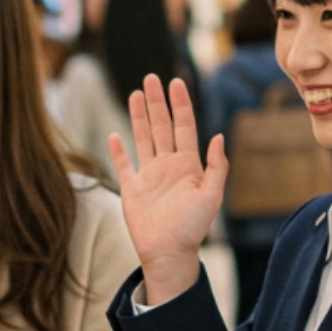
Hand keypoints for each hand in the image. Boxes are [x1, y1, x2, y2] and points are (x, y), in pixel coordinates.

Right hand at [109, 75, 227, 304]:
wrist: (168, 252)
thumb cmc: (192, 227)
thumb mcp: (211, 196)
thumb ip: (216, 166)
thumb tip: (218, 136)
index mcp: (188, 164)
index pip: (183, 126)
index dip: (180, 104)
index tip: (176, 82)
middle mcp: (168, 165)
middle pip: (161, 126)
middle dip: (157, 102)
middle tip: (152, 78)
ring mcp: (148, 175)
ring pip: (142, 138)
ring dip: (139, 116)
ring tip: (136, 94)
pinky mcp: (131, 189)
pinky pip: (123, 165)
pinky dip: (118, 150)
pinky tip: (114, 134)